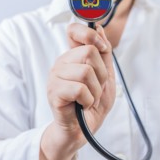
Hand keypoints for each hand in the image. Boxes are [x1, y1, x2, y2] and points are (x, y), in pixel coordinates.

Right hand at [40, 23, 115, 159]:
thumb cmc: (92, 103)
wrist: (82, 130)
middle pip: (89, 52)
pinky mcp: (54, 92)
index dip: (90, 34)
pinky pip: (79, 89)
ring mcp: (55, 77)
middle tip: (96, 88)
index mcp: (72, 57)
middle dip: (101, 74)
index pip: (73, 30)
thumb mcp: (106, 76)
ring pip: (86, 71)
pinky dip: (88, 100)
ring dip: (95, 90)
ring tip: (89, 98)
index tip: (102, 48)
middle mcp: (62, 63)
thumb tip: (100, 29)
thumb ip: (104, 54)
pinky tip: (83, 105)